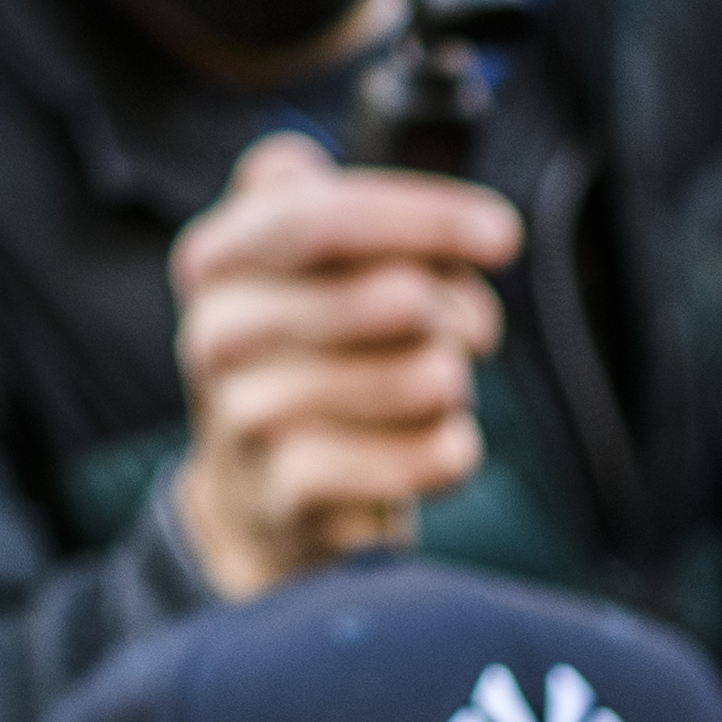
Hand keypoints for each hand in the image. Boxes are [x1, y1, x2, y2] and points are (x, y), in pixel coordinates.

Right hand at [169, 133, 526, 601]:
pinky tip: (435, 449)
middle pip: (398, 296)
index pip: (325, 217)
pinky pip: (432, 455)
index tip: (505, 236)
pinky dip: (456, 450)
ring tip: (432, 395)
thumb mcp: (312, 271)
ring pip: (428, 377)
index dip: (425, 218)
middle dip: (461, 312)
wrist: (258, 504)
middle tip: (474, 333)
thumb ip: (366, 217)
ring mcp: (248, 417)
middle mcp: (217, 333)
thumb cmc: (314, 361)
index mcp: (216, 259)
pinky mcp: (296, 494)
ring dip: (456, 384)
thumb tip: (485, 233)